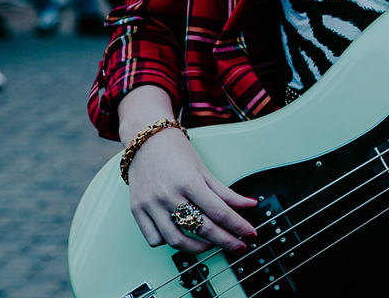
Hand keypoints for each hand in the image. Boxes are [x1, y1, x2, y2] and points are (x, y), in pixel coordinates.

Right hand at [126, 128, 258, 253]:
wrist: (145, 140)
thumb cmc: (175, 151)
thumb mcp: (204, 169)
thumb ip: (225, 192)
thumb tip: (249, 204)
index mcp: (188, 181)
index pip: (219, 211)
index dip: (238, 226)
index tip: (250, 235)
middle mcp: (169, 195)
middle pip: (202, 228)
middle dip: (226, 242)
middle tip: (239, 247)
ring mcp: (151, 205)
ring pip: (176, 240)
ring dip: (199, 248)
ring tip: (211, 244)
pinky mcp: (137, 211)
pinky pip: (155, 238)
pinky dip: (170, 242)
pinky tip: (181, 235)